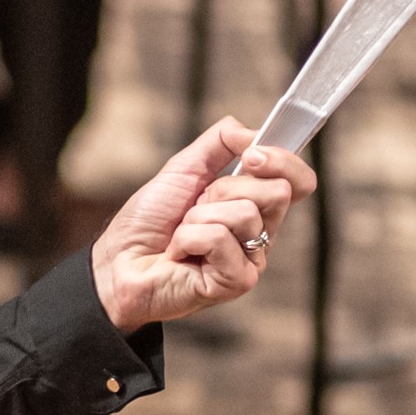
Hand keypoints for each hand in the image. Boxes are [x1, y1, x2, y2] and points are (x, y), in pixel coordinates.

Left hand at [89, 120, 315, 330]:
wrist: (118, 260)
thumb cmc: (149, 221)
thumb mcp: (185, 168)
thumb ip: (220, 142)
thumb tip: (252, 132)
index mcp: (254, 205)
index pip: (297, 181)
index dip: (283, 161)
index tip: (252, 155)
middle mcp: (259, 233)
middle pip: (278, 192)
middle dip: (225, 189)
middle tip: (195, 206)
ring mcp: (250, 260)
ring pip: (246, 214)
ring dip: (200, 216)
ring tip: (181, 233)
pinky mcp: (236, 282)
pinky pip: (221, 239)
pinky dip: (189, 238)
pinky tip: (179, 254)